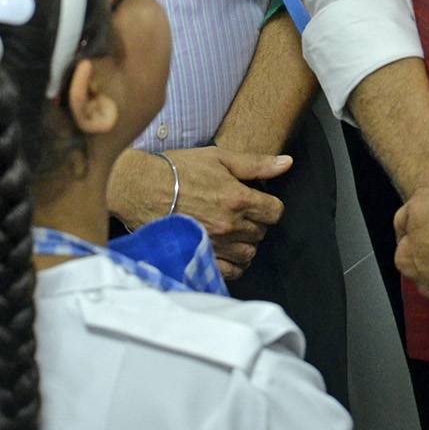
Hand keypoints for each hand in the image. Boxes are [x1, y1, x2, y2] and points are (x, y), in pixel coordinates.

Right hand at [107, 146, 291, 279]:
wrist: (141, 188)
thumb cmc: (179, 169)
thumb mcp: (219, 157)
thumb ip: (255, 163)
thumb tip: (287, 163)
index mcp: (238, 198)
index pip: (275, 211)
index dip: (269, 205)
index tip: (257, 200)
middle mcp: (230, 225)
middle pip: (261, 233)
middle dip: (256, 222)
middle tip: (240, 212)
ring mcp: (215, 244)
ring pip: (248, 254)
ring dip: (245, 244)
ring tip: (232, 231)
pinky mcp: (199, 256)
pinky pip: (229, 272)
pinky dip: (233, 265)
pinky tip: (225, 251)